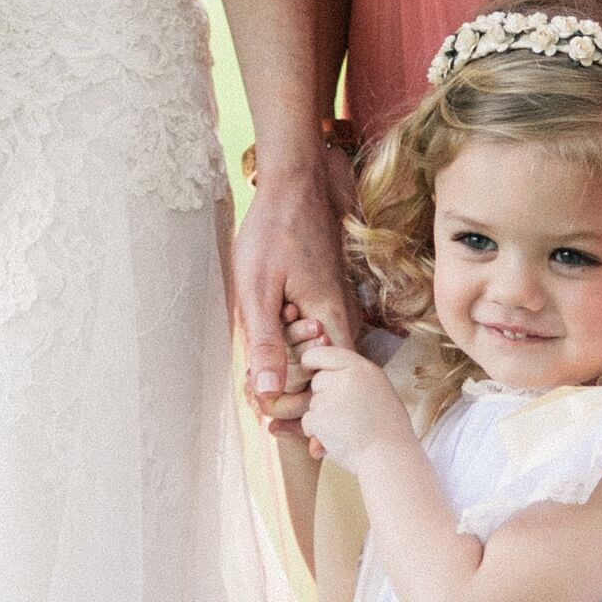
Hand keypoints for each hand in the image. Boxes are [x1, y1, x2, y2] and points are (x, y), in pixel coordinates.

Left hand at [236, 156, 355, 428]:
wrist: (293, 183)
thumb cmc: (273, 231)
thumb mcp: (258, 289)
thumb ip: (266, 341)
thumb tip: (267, 390)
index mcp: (331, 318)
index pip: (329, 382)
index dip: (304, 406)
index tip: (275, 417)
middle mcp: (343, 315)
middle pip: (327, 373)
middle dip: (298, 394)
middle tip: (266, 407)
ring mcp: (338, 303)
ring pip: (322, 353)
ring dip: (296, 371)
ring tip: (266, 383)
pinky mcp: (328, 294)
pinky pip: (318, 334)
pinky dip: (298, 347)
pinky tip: (276, 343)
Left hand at [298, 325, 409, 470]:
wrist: (390, 458)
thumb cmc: (388, 430)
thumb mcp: (379, 391)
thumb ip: (355, 379)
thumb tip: (323, 373)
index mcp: (364, 368)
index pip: (326, 353)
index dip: (313, 360)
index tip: (309, 368)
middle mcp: (347, 377)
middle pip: (318, 380)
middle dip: (324, 397)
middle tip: (346, 415)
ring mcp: (332, 396)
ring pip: (313, 403)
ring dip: (322, 417)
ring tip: (348, 430)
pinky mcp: (321, 417)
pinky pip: (308, 421)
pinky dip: (316, 433)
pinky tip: (338, 440)